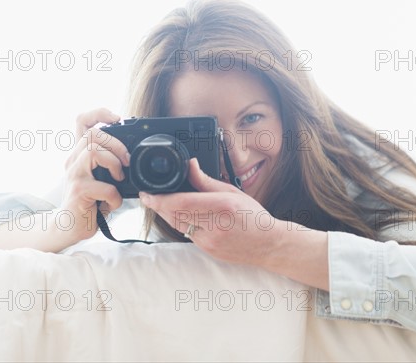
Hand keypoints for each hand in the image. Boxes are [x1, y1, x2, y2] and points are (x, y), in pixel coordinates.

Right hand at [60, 108, 129, 242]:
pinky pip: (105, 187)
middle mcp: (73, 161)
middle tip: (127, 162)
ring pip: (94, 152)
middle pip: (93, 135)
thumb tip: (133, 155)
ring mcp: (73, 175)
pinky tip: (111, 204)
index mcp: (80, 154)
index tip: (117, 119)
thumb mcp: (101, 178)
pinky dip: (115, 197)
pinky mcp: (78, 192)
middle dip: (117, 145)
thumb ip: (110, 163)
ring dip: (115, 165)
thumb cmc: (90, 202)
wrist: (70, 227)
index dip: (99, 113)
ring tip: (118, 179)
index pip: (82, 121)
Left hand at [139, 158, 285, 265]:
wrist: (268, 244)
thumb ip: (206, 181)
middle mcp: (215, 225)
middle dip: (158, 205)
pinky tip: (178, 215)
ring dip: (166, 214)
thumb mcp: (232, 192)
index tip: (147, 194)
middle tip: (148, 196)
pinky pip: (186, 235)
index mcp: (223, 206)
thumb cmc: (253, 216)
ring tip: (159, 203)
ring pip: (178, 226)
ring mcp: (210, 241)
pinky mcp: (208, 250)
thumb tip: (189, 165)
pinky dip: (179, 224)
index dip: (160, 199)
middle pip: (175, 215)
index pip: (182, 203)